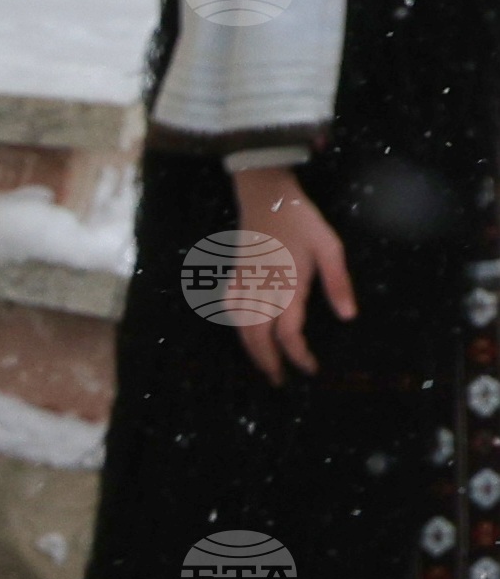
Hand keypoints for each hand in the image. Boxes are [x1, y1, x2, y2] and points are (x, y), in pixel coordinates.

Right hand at [229, 164, 355, 385]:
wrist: (264, 197)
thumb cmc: (300, 220)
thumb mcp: (329, 247)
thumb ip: (338, 283)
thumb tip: (347, 316)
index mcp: (287, 286)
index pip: (288, 333)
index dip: (298, 355)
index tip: (310, 369)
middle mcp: (261, 291)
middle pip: (258, 338)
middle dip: (268, 363)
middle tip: (280, 381)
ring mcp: (244, 286)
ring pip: (241, 329)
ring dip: (251, 351)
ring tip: (264, 365)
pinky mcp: (235, 278)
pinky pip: (232, 313)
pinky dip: (238, 329)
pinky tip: (245, 334)